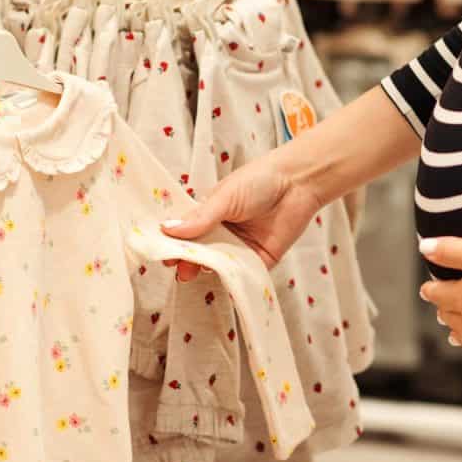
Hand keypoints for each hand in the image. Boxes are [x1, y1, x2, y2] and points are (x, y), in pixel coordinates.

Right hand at [162, 156, 322, 278]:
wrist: (298, 183)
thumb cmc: (259, 181)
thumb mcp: (224, 197)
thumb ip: (200, 218)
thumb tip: (167, 229)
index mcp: (209, 215)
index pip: (185, 233)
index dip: (173, 243)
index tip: (163, 252)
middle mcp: (222, 233)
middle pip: (199, 252)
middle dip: (188, 261)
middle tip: (179, 268)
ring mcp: (239, 248)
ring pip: (218, 265)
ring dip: (207, 270)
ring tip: (195, 272)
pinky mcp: (259, 260)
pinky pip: (242, 274)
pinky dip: (232, 279)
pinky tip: (221, 281)